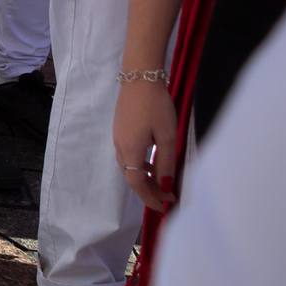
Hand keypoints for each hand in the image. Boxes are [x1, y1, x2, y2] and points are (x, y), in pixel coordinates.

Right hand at [113, 78, 179, 211]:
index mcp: (131, 151)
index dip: (150, 198)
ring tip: (162, 184)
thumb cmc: (156, 106)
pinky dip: (141, 167)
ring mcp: (118, 138)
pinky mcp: (120, 130)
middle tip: (167, 198)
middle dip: (148, 191)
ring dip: (144, 179)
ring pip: (129, 167)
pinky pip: (128, 156)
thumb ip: (166, 162)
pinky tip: (153, 164)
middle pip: (131, 177)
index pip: (137, 183)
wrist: (139, 78)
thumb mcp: (167, 136)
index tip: (164, 207)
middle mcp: (120, 147)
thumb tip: (165, 184)